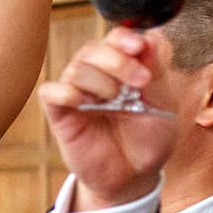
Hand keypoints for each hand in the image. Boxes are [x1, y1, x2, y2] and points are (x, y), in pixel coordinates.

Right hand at [36, 29, 178, 210]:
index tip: (140, 48)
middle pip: (93, 49)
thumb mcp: (162, 104)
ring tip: (116, 100)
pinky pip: (50, 92)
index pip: (116, 39)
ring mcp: (77, 93)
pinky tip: (80, 101)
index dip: (125, 38)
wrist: (134, 175)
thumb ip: (156, 71)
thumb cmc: (148, 138)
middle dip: (117, 60)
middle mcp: (97, 75)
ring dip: (99, 80)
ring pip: (76, 68)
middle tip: (140, 81)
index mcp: (123, 67)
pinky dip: (63, 92)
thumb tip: (152, 37)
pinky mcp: (60, 114)